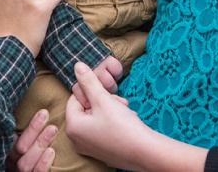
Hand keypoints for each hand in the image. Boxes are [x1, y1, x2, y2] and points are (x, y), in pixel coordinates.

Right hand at [6, 109, 56, 171]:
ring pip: (25, 163)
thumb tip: (40, 109)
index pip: (13, 135)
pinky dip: (43, 163)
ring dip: (39, 144)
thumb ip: (25, 128)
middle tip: (45, 114)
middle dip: (33, 130)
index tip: (42, 111)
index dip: (27, 124)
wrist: (32, 169)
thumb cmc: (29, 150)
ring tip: (52, 130)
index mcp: (9, 148)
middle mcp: (12, 161)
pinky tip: (51, 151)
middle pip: (19, 148)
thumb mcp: (23, 139)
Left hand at [66, 63, 206, 171]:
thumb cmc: (121, 126)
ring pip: (97, 118)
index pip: (75, 99)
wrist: (145, 152)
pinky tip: (127, 122)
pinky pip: (104, 130)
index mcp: (73, 127)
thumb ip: (88, 81)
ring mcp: (90, 148)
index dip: (91, 91)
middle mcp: (77, 140)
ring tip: (125, 111)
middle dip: (104, 101)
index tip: (106, 92)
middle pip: (86, 109)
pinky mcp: (103, 152)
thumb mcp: (103, 99)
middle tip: (119, 102)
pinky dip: (114, 123)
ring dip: (111, 109)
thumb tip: (76, 65)